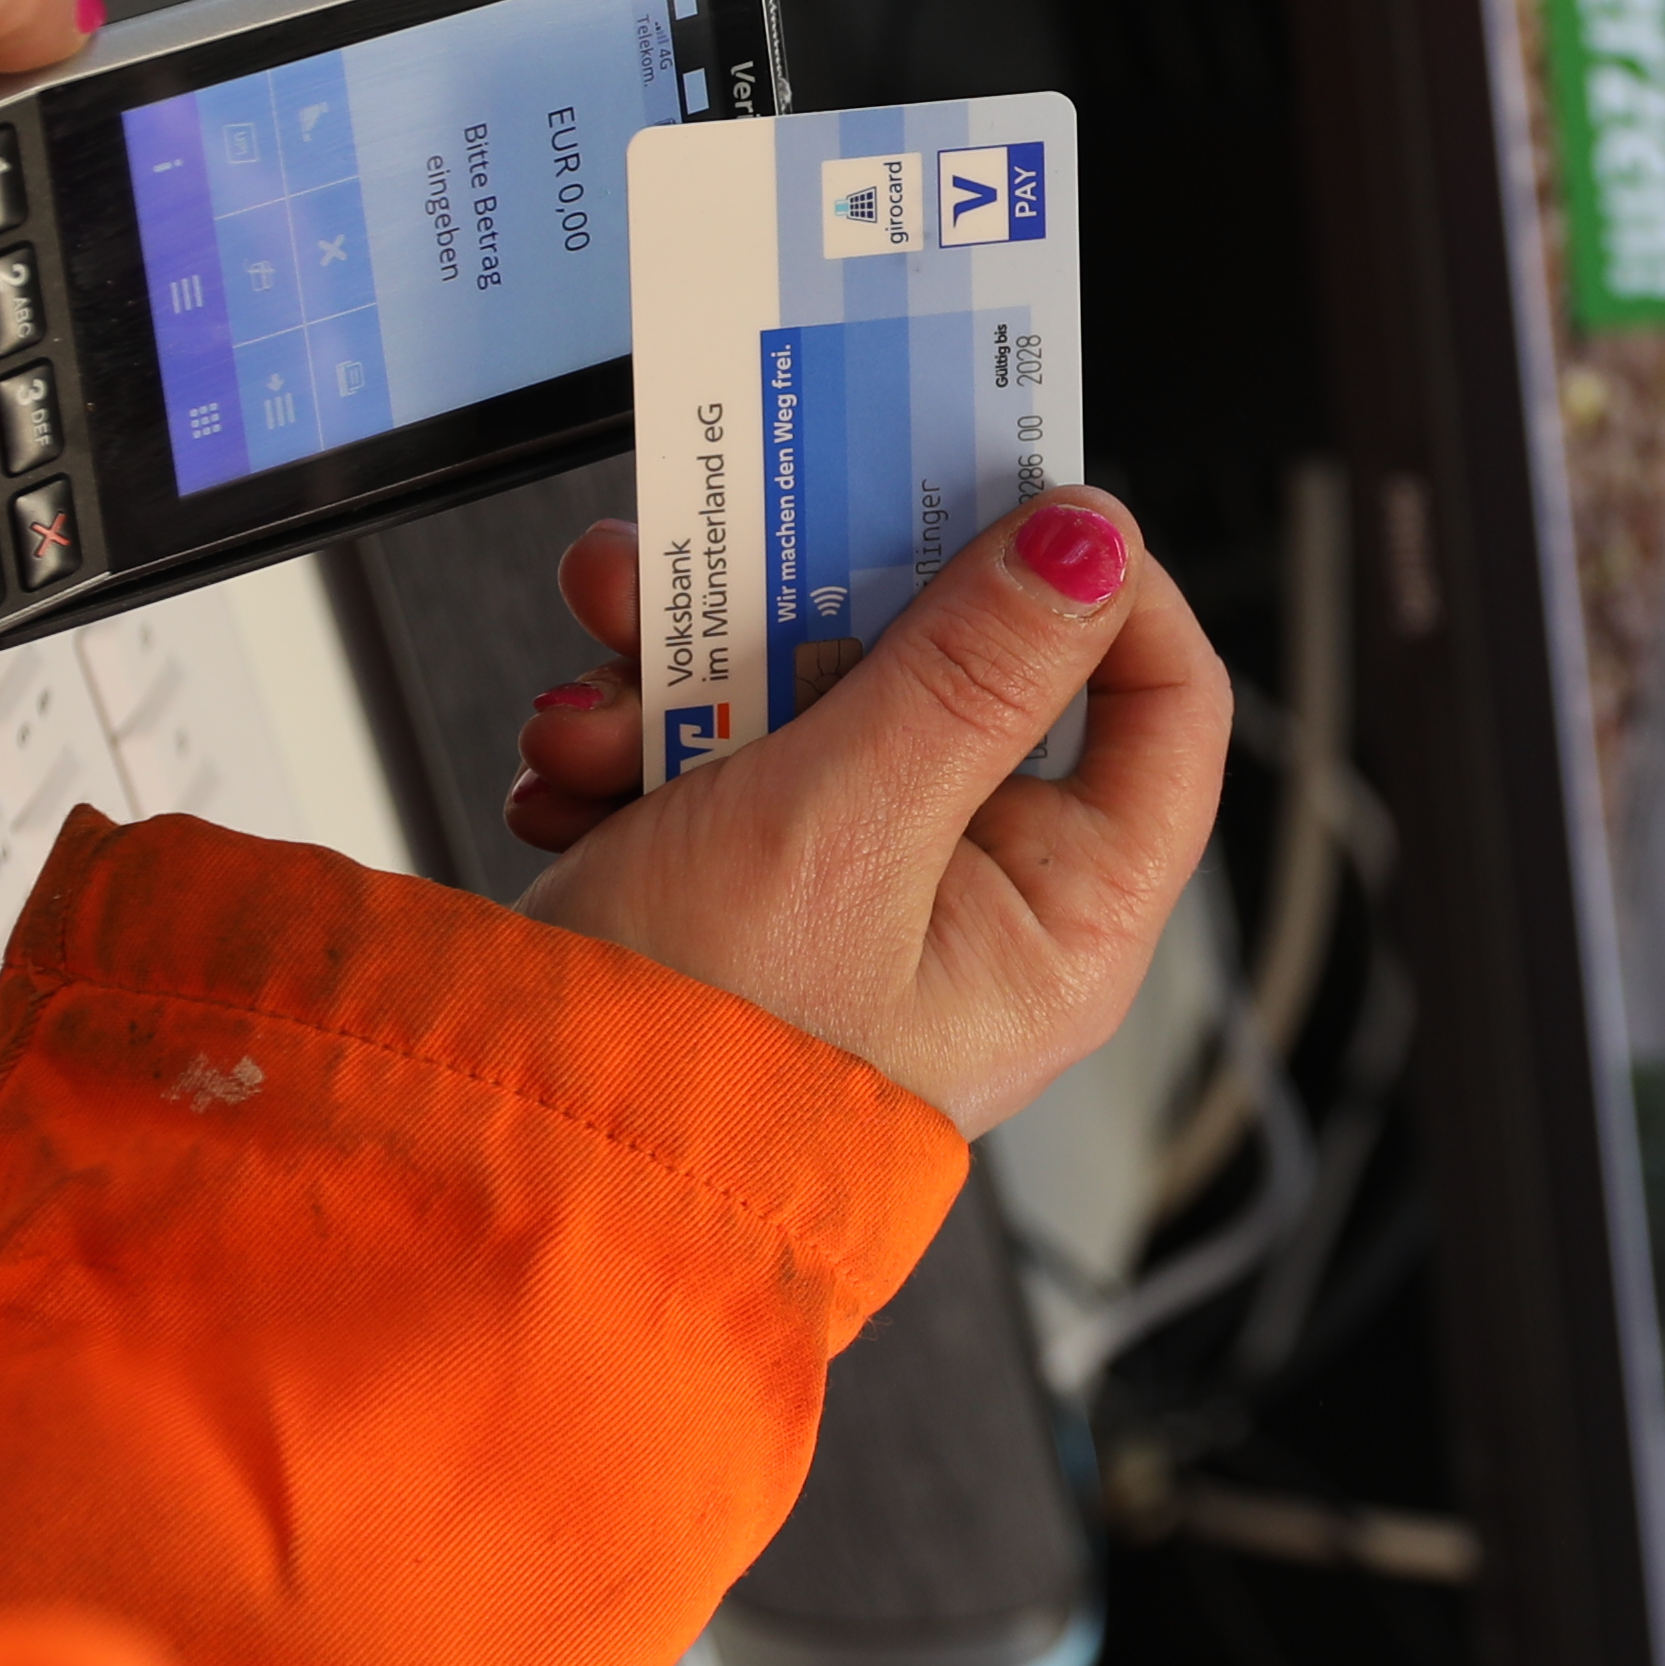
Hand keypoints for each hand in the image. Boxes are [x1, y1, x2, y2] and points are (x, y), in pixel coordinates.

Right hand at [514, 492, 1223, 1136]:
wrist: (502, 1168)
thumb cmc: (692, 1052)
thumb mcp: (847, 819)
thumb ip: (970, 666)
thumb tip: (1092, 540)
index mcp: (1059, 921)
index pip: (1162, 704)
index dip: (1096, 582)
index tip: (998, 497)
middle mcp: (972, 910)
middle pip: (954, 678)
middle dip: (809, 617)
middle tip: (717, 573)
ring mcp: (849, 902)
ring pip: (808, 702)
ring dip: (684, 677)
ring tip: (600, 708)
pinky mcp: (735, 897)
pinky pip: (711, 762)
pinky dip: (633, 744)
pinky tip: (569, 776)